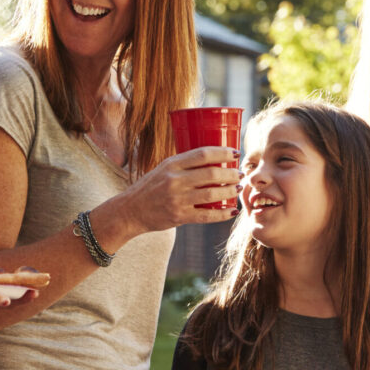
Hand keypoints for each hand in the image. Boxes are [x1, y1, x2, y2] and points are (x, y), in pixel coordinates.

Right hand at [118, 146, 240, 234]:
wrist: (130, 210)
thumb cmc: (150, 187)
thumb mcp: (163, 169)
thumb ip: (184, 165)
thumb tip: (214, 160)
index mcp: (171, 164)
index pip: (203, 154)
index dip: (223, 153)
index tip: (235, 153)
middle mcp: (174, 180)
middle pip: (211, 174)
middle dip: (231, 174)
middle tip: (240, 174)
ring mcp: (177, 199)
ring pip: (212, 194)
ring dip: (230, 191)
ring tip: (238, 188)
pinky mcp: (179, 216)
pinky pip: (206, 215)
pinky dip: (222, 214)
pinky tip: (231, 211)